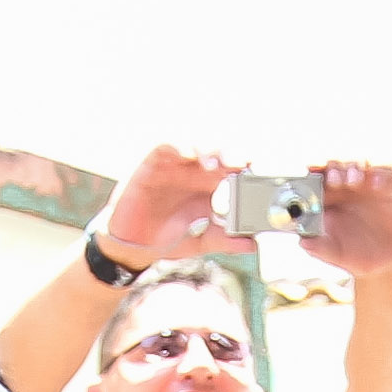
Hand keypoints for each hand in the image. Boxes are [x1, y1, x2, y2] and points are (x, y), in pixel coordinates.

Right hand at [99, 145, 254, 263]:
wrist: (132, 248)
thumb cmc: (166, 239)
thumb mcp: (200, 242)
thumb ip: (224, 240)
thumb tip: (252, 246)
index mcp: (209, 185)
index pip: (232, 166)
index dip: (246, 166)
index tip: (259, 174)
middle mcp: (194, 170)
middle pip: (218, 150)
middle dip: (232, 153)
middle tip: (244, 165)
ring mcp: (174, 165)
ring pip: (196, 143)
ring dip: (210, 148)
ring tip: (219, 164)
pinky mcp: (152, 164)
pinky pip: (166, 145)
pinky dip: (180, 145)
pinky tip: (191, 156)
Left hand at [295, 160, 391, 276]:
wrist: (387, 262)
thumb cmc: (357, 256)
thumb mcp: (338, 256)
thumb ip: (320, 249)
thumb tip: (303, 243)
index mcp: (329, 201)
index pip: (318, 180)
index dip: (314, 174)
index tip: (311, 172)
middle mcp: (346, 188)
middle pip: (336, 168)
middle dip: (333, 169)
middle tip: (333, 179)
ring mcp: (368, 185)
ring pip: (358, 166)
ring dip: (354, 169)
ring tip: (353, 180)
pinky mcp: (389, 187)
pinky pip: (384, 174)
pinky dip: (379, 175)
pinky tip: (376, 183)